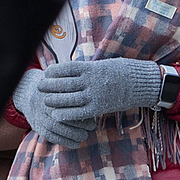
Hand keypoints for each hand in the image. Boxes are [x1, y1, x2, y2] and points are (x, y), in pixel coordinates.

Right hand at [11, 68, 95, 151]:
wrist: (29, 94)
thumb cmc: (54, 88)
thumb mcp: (63, 83)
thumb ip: (75, 90)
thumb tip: (95, 99)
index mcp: (51, 91)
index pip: (68, 102)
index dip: (81, 109)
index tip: (91, 112)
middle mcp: (44, 103)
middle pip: (62, 115)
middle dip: (79, 123)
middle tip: (92, 126)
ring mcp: (39, 115)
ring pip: (56, 127)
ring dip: (73, 134)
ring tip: (84, 136)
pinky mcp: (37, 126)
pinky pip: (51, 137)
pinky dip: (65, 142)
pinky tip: (76, 144)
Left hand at [40, 57, 165, 120]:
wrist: (140, 83)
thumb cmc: (122, 72)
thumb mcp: (103, 65)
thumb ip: (88, 69)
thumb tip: (71, 71)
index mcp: (92, 68)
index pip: (66, 68)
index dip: (54, 71)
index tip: (45, 73)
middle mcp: (91, 81)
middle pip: (64, 84)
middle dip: (50, 86)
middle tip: (39, 87)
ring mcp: (95, 95)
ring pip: (69, 99)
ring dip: (54, 100)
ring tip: (44, 100)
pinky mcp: (99, 108)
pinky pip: (79, 113)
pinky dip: (66, 114)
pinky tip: (56, 115)